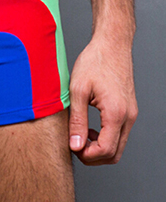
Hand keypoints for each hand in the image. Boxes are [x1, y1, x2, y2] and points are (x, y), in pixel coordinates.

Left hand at [68, 37, 137, 164]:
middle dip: (92, 156)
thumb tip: (76, 145)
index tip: (71, 146)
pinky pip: (119, 134)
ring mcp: (131, 114)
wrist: (111, 45)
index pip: (105, 150)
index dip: (86, 155)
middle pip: (114, 154)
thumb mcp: (78, 91)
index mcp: (116, 113)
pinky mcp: (128, 111)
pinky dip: (105, 138)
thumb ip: (77, 121)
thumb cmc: (94, 62)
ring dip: (98, 148)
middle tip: (74, 144)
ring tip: (80, 135)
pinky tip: (89, 128)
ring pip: (118, 146)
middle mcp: (128, 117)